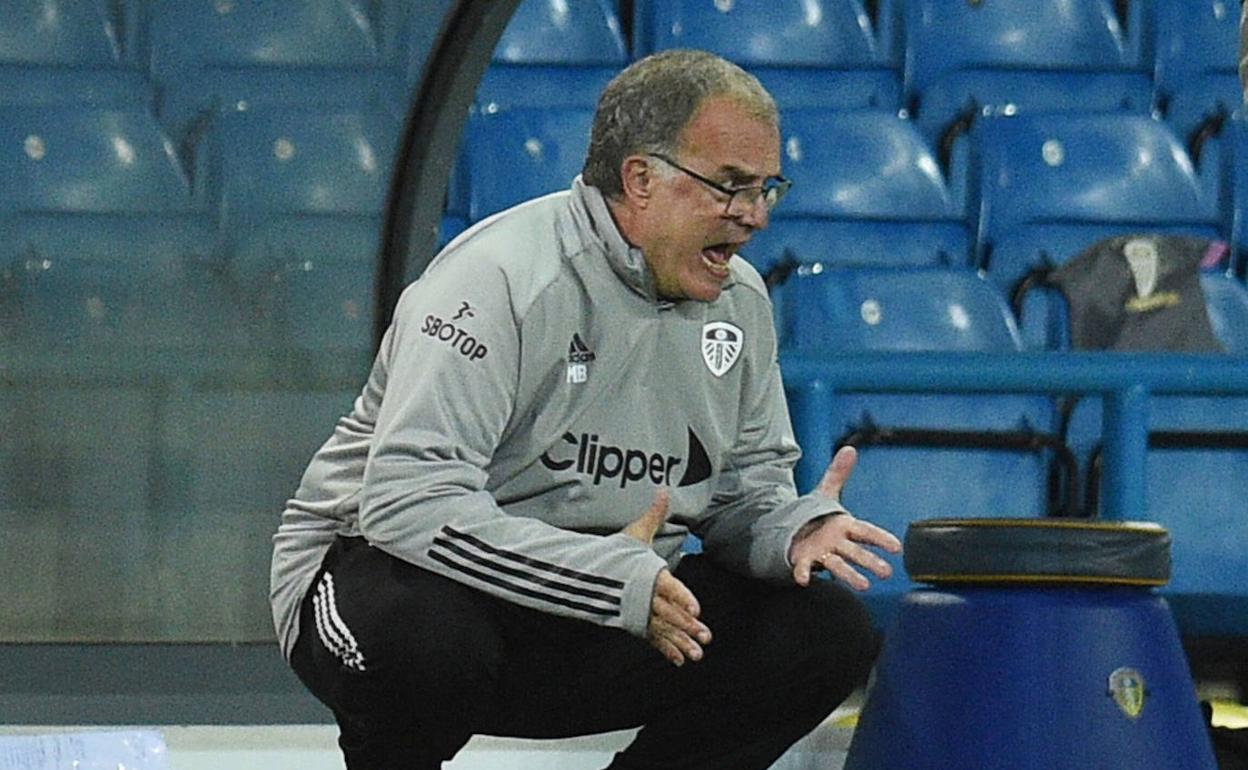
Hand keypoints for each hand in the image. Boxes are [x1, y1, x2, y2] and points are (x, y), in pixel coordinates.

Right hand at [621, 490, 711, 665]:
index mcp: (648, 574)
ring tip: (697, 655)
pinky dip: (666, 650)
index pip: (668, 586)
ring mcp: (641, 611)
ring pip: (664, 630)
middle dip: (688, 626)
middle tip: (705, 636)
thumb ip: (654, 515)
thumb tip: (664, 490)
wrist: (589, 573)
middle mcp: (645, 595)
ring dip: (681, 642)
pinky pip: (653, 638)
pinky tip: (679, 661)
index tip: (697, 609)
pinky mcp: (637, 622)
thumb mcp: (635, 532)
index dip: (682, 598)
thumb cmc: (617, 552)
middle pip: (669, 613)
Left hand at [789, 446, 902, 588]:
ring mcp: (822, 554)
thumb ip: (837, 473)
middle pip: (856, 552)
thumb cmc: (816, 516)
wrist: (793, 532)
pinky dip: (804, 574)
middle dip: (870, 562)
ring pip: (838, 565)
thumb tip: (849, 448)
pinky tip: (803, 580)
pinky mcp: (804, 561)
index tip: (897, 547)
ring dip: (850, 575)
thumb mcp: (825, 492)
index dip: (881, 539)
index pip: (865, 531)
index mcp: (844, 526)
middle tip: (886, 573)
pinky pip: (804, 568)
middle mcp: (837, 543)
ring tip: (865, 586)